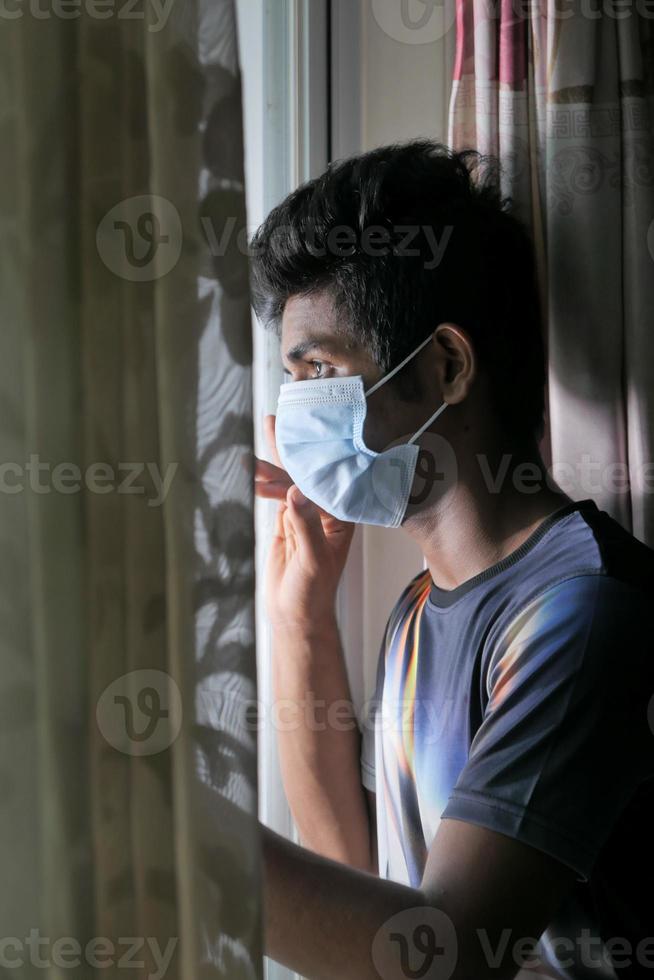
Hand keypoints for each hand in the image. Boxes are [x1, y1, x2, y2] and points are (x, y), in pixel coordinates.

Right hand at [254, 415, 354, 630]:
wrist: (294, 615)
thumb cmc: (313, 594)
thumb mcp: (312, 560)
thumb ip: (305, 526)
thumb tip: (295, 491)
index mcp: (343, 515)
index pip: (329, 478)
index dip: (316, 453)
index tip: (304, 431)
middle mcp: (326, 509)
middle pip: (308, 472)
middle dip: (294, 446)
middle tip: (279, 419)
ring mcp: (304, 513)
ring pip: (288, 479)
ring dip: (273, 458)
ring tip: (264, 429)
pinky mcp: (285, 520)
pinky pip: (273, 493)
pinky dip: (260, 479)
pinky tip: (250, 463)